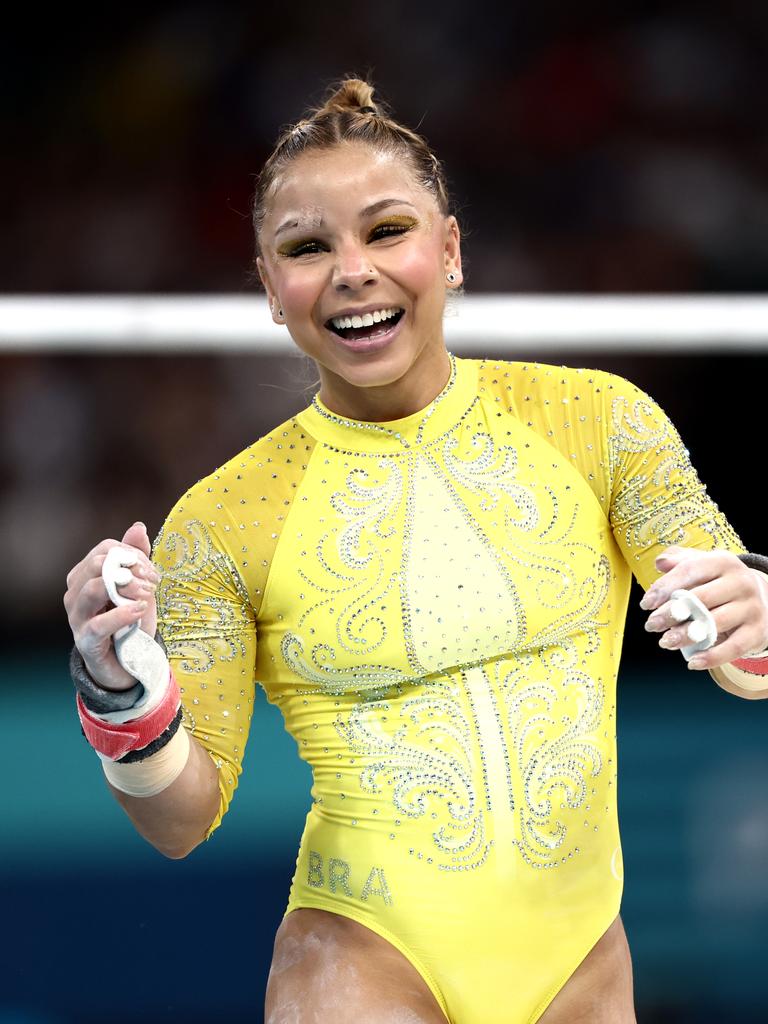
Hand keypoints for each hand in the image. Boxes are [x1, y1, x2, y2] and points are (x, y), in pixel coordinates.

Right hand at [64, 522, 159, 690]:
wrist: (127, 663)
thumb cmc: (130, 622)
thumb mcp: (138, 587)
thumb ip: (136, 559)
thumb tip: (138, 527)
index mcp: (85, 576)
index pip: (104, 549)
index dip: (132, 554)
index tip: (152, 571)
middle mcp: (75, 593)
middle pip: (97, 564)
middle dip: (130, 568)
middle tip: (154, 581)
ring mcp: (77, 617)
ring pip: (93, 588)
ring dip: (128, 587)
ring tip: (149, 594)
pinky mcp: (86, 641)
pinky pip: (99, 624)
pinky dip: (122, 614)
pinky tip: (140, 610)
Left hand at [640, 546, 767, 669]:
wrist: (761, 598)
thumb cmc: (719, 582)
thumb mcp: (703, 566)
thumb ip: (680, 561)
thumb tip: (660, 563)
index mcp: (723, 561)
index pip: (689, 571)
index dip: (665, 587)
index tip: (645, 604)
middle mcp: (741, 582)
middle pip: (700, 599)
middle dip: (671, 613)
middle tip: (651, 625)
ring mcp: (752, 607)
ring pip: (714, 624)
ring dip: (686, 635)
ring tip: (665, 642)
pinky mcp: (758, 631)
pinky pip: (734, 647)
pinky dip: (712, 657)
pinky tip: (692, 662)